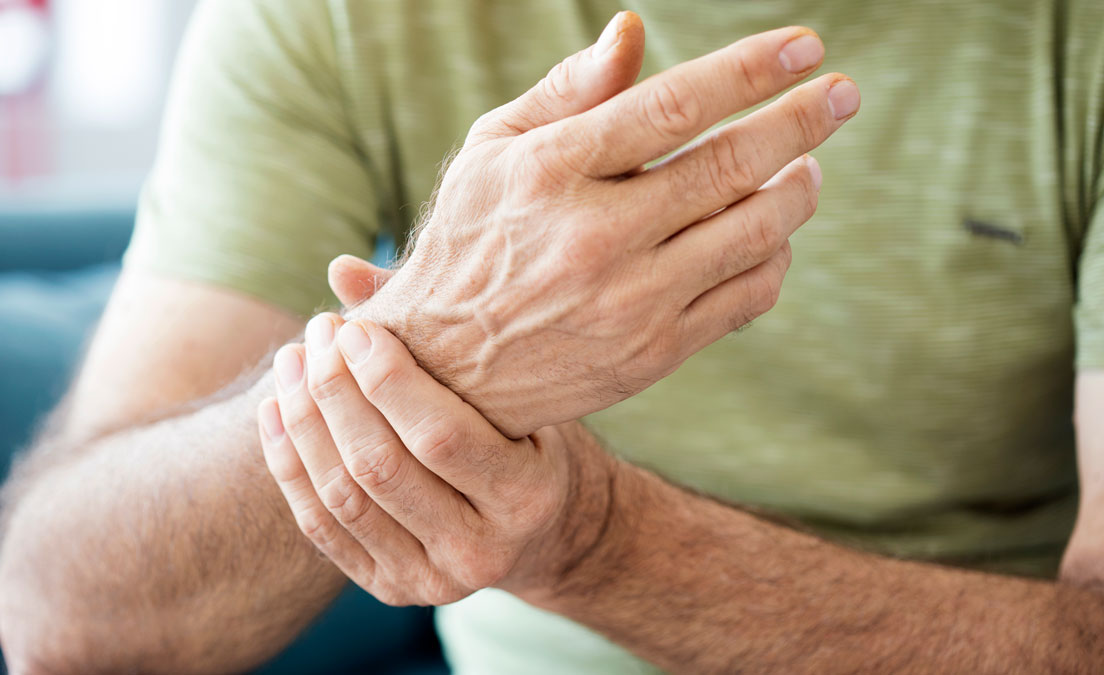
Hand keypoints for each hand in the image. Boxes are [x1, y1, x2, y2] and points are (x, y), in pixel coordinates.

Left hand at [258, 313, 614, 604]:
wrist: (544, 534)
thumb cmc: (529, 440)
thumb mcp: (515, 392)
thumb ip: (439, 333)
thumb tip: (342, 270)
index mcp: (525, 498)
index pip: (439, 436)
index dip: (386, 379)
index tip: (354, 326)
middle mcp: (480, 552)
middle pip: (380, 467)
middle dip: (336, 391)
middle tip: (318, 333)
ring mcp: (430, 581)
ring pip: (343, 498)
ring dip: (305, 422)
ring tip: (291, 362)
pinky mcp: (389, 590)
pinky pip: (321, 527)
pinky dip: (290, 465)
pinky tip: (276, 410)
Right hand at [347, 12, 859, 437]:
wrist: (447, 373)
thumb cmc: (470, 242)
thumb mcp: (492, 154)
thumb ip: (565, 92)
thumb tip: (634, 30)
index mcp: (550, 174)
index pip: (671, 107)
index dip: (748, 71)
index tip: (806, 48)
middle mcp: (594, 238)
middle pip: (729, 166)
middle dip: (802, 122)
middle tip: (844, 93)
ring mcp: (630, 303)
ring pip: (754, 234)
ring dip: (798, 189)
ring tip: (808, 167)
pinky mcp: (654, 354)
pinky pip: (747, 297)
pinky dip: (775, 257)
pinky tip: (771, 234)